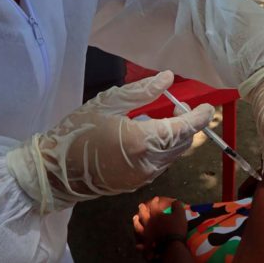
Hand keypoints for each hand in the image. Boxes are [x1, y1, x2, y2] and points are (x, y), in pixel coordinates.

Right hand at [6, 71, 214, 212]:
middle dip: (188, 126)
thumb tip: (167, 78)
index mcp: (142, 140)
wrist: (53, 172)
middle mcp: (148, 162)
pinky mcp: (136, 185)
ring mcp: (143, 177)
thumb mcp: (107, 103)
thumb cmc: (77, 132)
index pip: (181, 128)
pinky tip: (148, 138)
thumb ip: (141, 92)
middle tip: (185, 110)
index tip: (210, 108)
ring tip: (161, 121)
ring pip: (173, 155)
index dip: (198, 118)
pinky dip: (163, 150)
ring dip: (176, 138)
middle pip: (181, 143)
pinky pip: (160, 165)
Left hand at [133, 196, 186, 254]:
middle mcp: (148, 223)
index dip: (154, 201)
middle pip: (143, 214)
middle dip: (142, 208)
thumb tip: (175, 201)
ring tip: (135, 218)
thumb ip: (177, 205)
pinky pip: (140, 241)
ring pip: (138, 226)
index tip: (156, 198)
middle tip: (141, 205)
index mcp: (156, 215)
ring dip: (136, 221)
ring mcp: (146, 233)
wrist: (172, 245)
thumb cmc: (176, 228)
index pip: (154, 205)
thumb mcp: (180, 214)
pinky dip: (138, 240)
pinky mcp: (146, 244)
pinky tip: (137, 241)